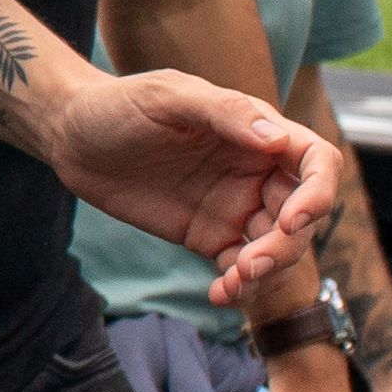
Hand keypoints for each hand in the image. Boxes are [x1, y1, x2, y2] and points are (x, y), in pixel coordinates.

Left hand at [52, 70, 337, 310]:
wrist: (72, 137)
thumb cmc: (119, 104)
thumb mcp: (167, 97)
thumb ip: (224, 112)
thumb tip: (276, 140)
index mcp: (256, 130)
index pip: (316, 162)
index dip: (319, 193)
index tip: (293, 220)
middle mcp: (255, 170)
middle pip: (302, 215)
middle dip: (286, 246)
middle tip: (249, 266)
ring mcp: (234, 206)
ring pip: (277, 248)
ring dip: (267, 272)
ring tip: (231, 284)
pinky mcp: (208, 235)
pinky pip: (240, 267)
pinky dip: (240, 286)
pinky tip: (219, 294)